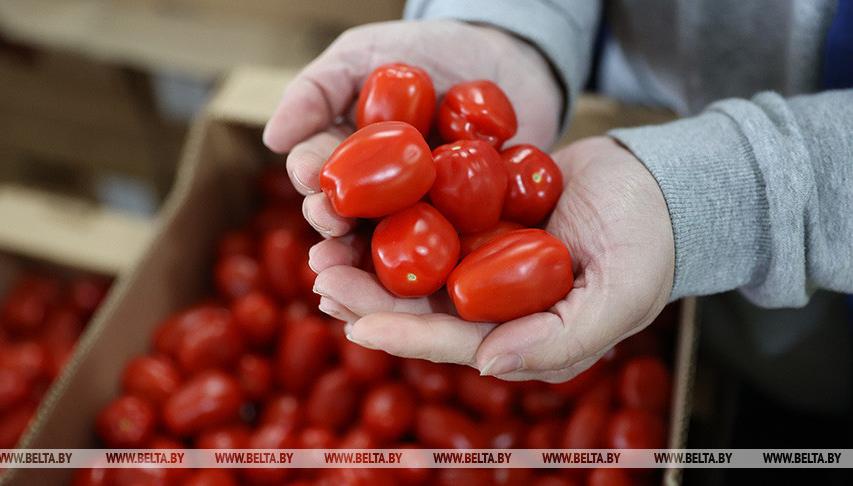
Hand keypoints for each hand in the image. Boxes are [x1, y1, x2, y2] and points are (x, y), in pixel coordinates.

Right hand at [263, 18, 562, 237]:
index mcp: (349, 154)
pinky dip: (438, 260)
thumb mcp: (366, 53)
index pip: (319, 167)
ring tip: (355, 264)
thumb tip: (273, 138)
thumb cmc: (430, 50)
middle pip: (348, 215)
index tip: (311, 177)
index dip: (311, 175)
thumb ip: (317, 87)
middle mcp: (379, 192)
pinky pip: (451, 245)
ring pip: (390, 241)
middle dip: (332, 223)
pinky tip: (426, 272)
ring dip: (367, 258)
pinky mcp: (468, 226)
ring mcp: (422, 212)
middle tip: (331, 222)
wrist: (510, 58)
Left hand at [311, 137, 675, 381]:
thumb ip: (560, 341)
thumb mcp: (620, 297)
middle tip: (321, 276)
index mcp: (517, 334)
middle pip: (419, 303)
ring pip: (414, 262)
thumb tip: (487, 366)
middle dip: (367, 294)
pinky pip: (429, 215)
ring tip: (323, 240)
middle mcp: (491, 303)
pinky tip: (359, 200)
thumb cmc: (650, 247)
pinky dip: (393, 211)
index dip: (405, 333)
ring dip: (367, 254)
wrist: (659, 185)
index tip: (357, 323)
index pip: (453, 340)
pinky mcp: (477, 217)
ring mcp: (480, 258)